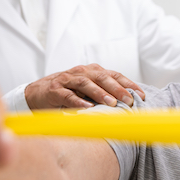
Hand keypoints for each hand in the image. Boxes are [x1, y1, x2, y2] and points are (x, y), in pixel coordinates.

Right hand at [24, 64, 145, 109]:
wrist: (38, 92)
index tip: (141, 95)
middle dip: (117, 89)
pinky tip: (86, 107)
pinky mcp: (54, 90)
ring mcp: (67, 80)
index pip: (114, 75)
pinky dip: (77, 101)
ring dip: (100, 93)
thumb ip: (105, 95)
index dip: (128, 84)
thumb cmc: (68, 92)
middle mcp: (81, 72)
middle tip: (129, 100)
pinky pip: (67, 95)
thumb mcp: (88, 92)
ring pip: (86, 84)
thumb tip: (128, 106)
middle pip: (102, 77)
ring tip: (111, 103)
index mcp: (92, 72)